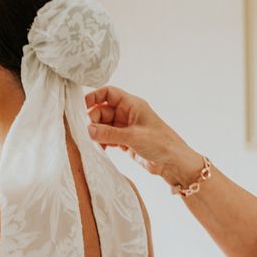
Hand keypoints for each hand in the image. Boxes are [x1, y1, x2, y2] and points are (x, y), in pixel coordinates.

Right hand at [85, 86, 204, 186]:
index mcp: (133, 105)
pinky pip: (109, 138)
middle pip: (103, 110)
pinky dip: (103, 142)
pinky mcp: (127, 141)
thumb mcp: (133, 137)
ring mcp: (127, 128)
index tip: (82, 107)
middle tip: (87, 131)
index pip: (109, 93)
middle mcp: (129, 114)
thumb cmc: (161, 143)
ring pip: (104, 125)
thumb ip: (109, 133)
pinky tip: (100, 149)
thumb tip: (88, 129)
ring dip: (97, 132)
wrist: (174, 163)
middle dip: (93, 120)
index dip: (95, 97)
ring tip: (91, 142)